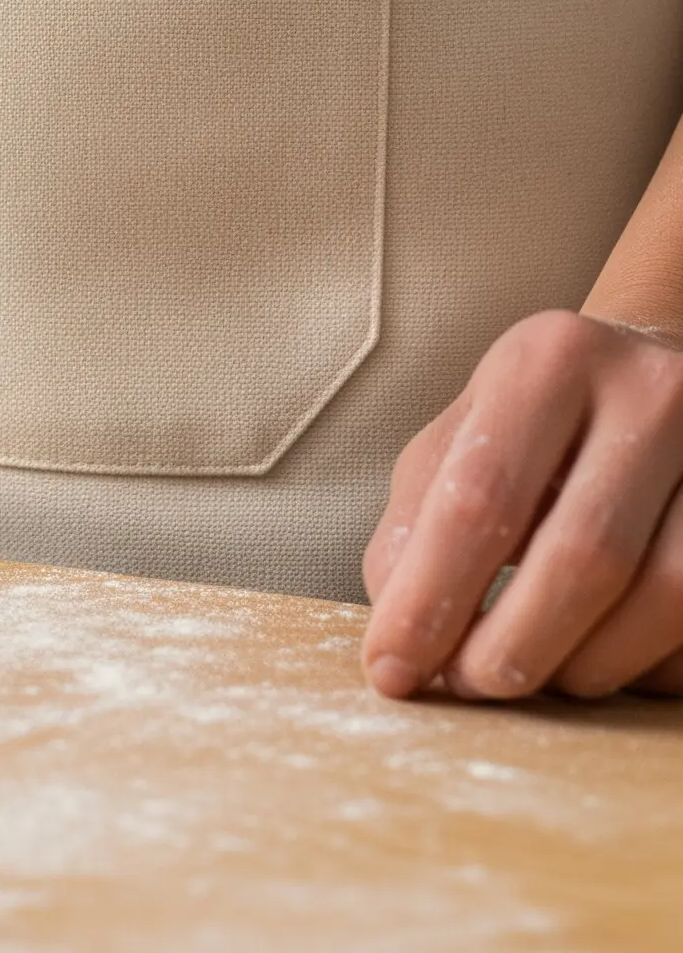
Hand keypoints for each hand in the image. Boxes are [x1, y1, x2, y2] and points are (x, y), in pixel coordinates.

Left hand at [363, 309, 682, 701]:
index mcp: (551, 361)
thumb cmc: (544, 418)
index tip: (391, 669)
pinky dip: (645, 664)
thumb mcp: (467, 432)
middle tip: (470, 684)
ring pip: (665, 597)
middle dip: (514, 647)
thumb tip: (399, 633)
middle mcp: (649, 394)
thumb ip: (418, 519)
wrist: (655, 371)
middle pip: (584, 557)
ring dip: (586, 666)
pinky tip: (603, 653)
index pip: (482, 497)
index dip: (430, 598)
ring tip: (537, 671)